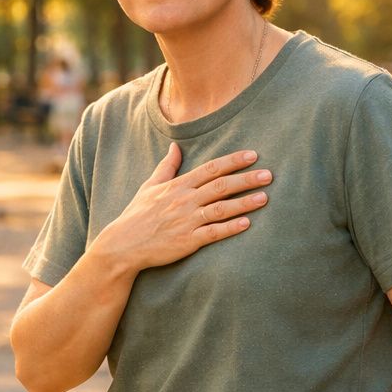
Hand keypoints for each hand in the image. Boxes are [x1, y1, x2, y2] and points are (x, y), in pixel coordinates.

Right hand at [91, 143, 270, 272]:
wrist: (123, 245)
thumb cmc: (137, 215)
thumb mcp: (149, 186)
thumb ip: (166, 167)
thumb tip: (176, 147)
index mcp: (178, 186)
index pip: (210, 169)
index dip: (233, 161)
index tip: (253, 156)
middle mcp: (184, 200)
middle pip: (220, 186)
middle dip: (246, 179)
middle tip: (268, 175)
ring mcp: (186, 221)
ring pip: (221, 208)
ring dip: (244, 202)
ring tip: (265, 197)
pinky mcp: (187, 241)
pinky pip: (213, 233)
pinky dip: (230, 227)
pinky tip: (247, 223)